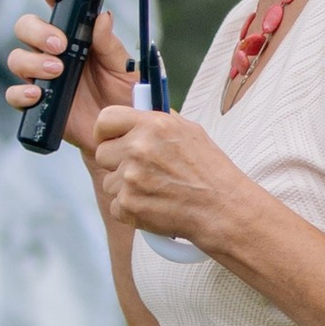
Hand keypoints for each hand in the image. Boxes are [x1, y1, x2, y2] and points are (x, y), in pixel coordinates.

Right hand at [5, 0, 133, 154]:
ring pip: (17, 58)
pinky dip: (20, 92)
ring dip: (32, 61)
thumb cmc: (122, 95)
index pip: (56, 6)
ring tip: (57, 71)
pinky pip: (14, 94)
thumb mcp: (124, 68)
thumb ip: (110, 45)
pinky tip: (37, 94)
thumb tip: (102, 17)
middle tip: (59, 45)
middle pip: (26, 27)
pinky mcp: (35, 102)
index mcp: (73, 35)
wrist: (118, 133)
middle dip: (37, 31)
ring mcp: (40, 76)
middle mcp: (52, 52)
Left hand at [89, 103, 245, 245]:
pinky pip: (115, 205)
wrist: (222, 208)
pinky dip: (131, 210)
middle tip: (139, 171)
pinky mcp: (128, 205)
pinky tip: (154, 206)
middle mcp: (138, 148)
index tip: (110, 140)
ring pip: (108, 182)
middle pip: (102, 153)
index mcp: (152, 125)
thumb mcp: (189, 132)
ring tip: (155, 191)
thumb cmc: (210, 171)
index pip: (105, 120)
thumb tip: (137, 114)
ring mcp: (131, 178)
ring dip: (125, 189)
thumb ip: (157, 122)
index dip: (105, 132)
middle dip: (116, 163)